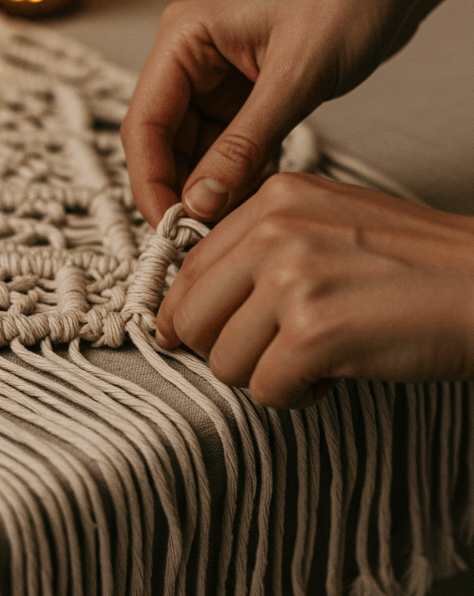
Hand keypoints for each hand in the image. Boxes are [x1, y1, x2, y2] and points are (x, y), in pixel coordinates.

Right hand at [121, 0, 419, 228]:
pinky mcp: (248, 92)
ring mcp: (219, 76)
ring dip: (213, 186)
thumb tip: (202, 201)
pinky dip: (241, 173)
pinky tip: (260, 190)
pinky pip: (229, 145)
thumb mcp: (294, 77)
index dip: (150, 182)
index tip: (169, 228)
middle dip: (182, 189)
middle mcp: (192, 57)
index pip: (144, 124)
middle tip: (202, 235)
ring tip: (238, 216)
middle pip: (163, 142)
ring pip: (196, 149)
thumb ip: (243, 146)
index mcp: (184, 37)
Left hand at [155, 173, 473, 409]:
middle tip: (275, 352)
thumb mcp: (329, 226)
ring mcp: (291, 279)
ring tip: (317, 356)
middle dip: (227, 349)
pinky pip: (266, 389)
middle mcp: (274, 230)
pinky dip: (299, 395)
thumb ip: (259, 252)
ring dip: (267, 374)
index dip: (194, 315)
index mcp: (274, 200)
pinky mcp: (312, 332)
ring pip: (225, 360)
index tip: (212, 336)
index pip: (189, 269)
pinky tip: (335, 373)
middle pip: (193, 317)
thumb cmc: (415, 267)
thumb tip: (180, 314)